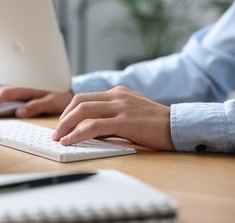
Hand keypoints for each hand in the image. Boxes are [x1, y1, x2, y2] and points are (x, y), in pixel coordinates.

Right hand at [0, 86, 73, 117]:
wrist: (68, 88)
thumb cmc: (62, 95)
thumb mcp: (53, 101)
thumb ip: (36, 106)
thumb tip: (19, 112)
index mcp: (27, 86)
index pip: (5, 94)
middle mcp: (21, 86)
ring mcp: (20, 88)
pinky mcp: (20, 92)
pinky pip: (3, 95)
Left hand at [52, 86, 174, 150]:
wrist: (178, 126)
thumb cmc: (154, 124)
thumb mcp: (129, 114)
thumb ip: (109, 118)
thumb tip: (87, 131)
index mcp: (117, 93)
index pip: (84, 98)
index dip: (68, 112)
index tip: (61, 125)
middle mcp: (116, 96)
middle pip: (79, 101)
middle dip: (63, 117)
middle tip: (56, 132)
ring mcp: (120, 106)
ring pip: (83, 111)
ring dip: (66, 125)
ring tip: (58, 138)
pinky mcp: (124, 120)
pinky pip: (94, 126)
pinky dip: (77, 134)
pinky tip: (70, 142)